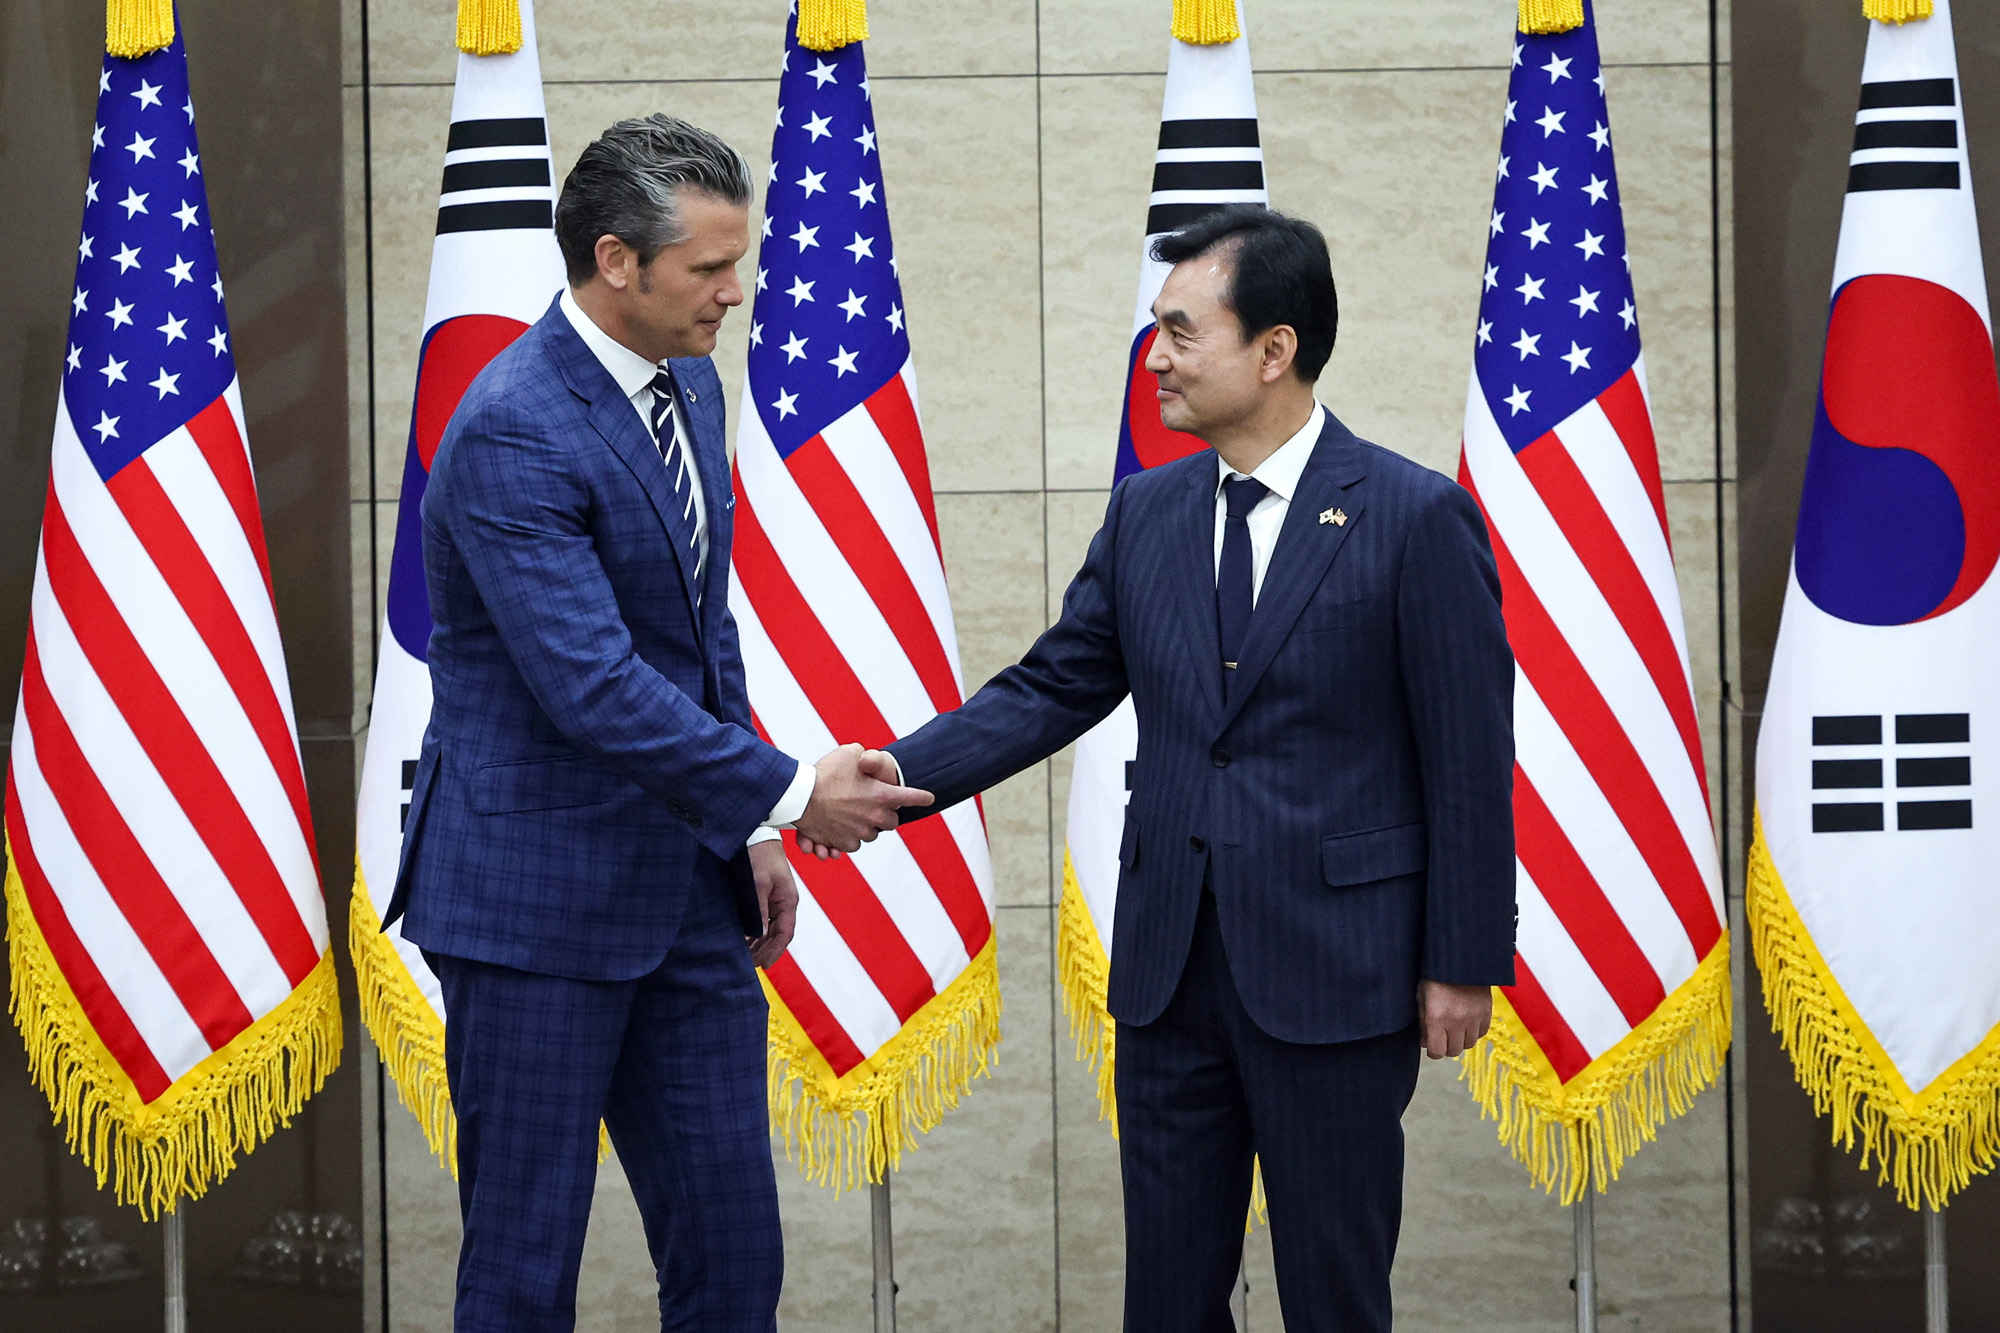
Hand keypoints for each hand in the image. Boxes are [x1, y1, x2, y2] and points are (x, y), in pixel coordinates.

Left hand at [747, 839, 797, 968]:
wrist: (754, 835)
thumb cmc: (759, 856)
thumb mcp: (758, 884)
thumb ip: (758, 911)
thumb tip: (759, 935)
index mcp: (788, 901)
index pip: (785, 933)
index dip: (775, 951)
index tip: (764, 965)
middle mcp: (783, 903)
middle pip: (777, 934)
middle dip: (765, 951)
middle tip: (750, 965)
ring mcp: (774, 900)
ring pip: (769, 929)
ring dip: (759, 944)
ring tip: (746, 958)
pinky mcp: (764, 897)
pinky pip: (761, 920)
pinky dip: (754, 932)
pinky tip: (744, 941)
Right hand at [793, 744, 931, 855]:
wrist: (800, 797)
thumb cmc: (824, 772)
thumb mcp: (849, 752)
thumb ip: (865, 757)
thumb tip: (867, 762)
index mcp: (882, 795)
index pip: (911, 797)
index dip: (921, 798)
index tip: (930, 798)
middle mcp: (876, 817)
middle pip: (891, 821)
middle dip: (884, 814)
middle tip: (871, 806)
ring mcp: (862, 832)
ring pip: (872, 833)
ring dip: (866, 825)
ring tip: (851, 814)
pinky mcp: (846, 844)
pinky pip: (854, 843)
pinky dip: (849, 836)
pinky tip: (839, 825)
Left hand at [1418, 980, 1492, 1058]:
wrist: (1460, 959)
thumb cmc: (1436, 975)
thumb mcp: (1421, 997)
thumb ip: (1423, 1022)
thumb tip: (1425, 1043)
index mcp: (1436, 1016)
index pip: (1436, 1051)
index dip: (1432, 1050)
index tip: (1431, 1044)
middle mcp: (1456, 1020)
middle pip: (1453, 1051)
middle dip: (1446, 1046)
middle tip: (1442, 1036)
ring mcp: (1473, 1017)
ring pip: (1468, 1044)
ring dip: (1460, 1039)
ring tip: (1454, 1026)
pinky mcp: (1486, 1012)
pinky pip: (1482, 1033)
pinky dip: (1474, 1031)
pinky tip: (1466, 1020)